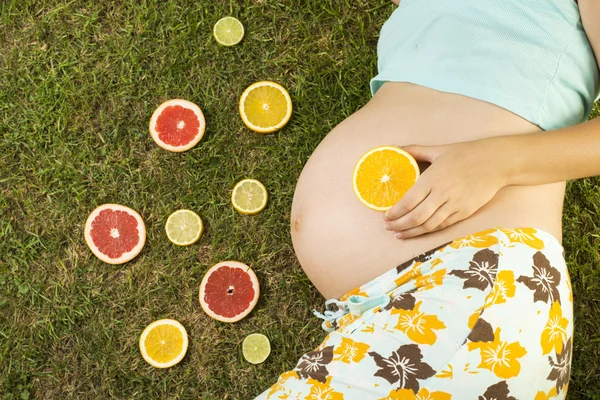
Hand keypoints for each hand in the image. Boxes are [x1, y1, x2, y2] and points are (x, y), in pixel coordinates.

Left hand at [383, 137, 510, 238]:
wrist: (496, 162)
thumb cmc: (466, 154)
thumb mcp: (438, 150)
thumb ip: (416, 151)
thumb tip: (397, 149)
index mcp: (433, 178)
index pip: (409, 201)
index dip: (395, 212)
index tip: (385, 217)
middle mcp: (442, 194)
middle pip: (416, 217)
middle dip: (399, 225)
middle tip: (388, 228)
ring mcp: (455, 205)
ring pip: (429, 225)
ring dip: (412, 232)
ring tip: (399, 234)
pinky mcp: (464, 212)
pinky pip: (443, 225)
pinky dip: (428, 231)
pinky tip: (418, 232)